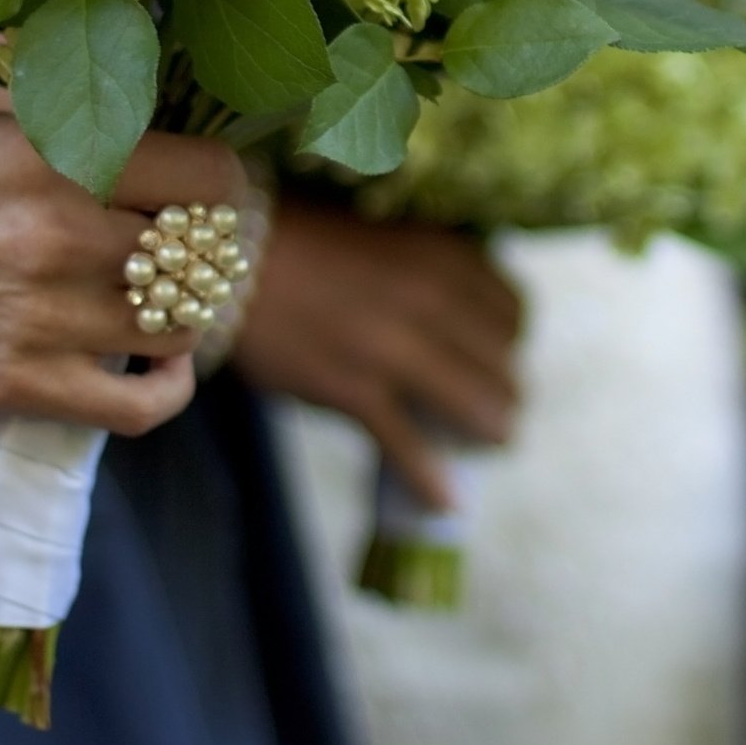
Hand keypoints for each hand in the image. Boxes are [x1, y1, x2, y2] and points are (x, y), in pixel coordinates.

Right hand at [0, 118, 247, 434]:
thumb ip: (71, 137)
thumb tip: (161, 142)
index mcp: (55, 153)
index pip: (211, 174)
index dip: (220, 185)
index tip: (206, 192)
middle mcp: (60, 231)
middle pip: (202, 251)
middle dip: (199, 250)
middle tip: (177, 249)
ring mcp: (43, 314)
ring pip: (181, 324)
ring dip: (180, 315)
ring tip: (155, 302)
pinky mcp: (18, 384)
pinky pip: (141, 405)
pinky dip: (167, 390)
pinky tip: (154, 369)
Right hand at [233, 203, 522, 508]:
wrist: (234, 261)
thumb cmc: (310, 246)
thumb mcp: (391, 241)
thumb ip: (437, 275)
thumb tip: (475, 323)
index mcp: (444, 257)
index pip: (512, 311)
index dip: (511, 339)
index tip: (502, 353)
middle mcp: (431, 301)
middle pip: (501, 363)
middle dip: (506, 391)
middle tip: (502, 406)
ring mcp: (394, 350)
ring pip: (474, 406)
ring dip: (490, 430)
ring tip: (492, 440)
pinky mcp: (355, 391)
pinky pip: (408, 447)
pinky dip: (431, 480)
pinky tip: (450, 504)